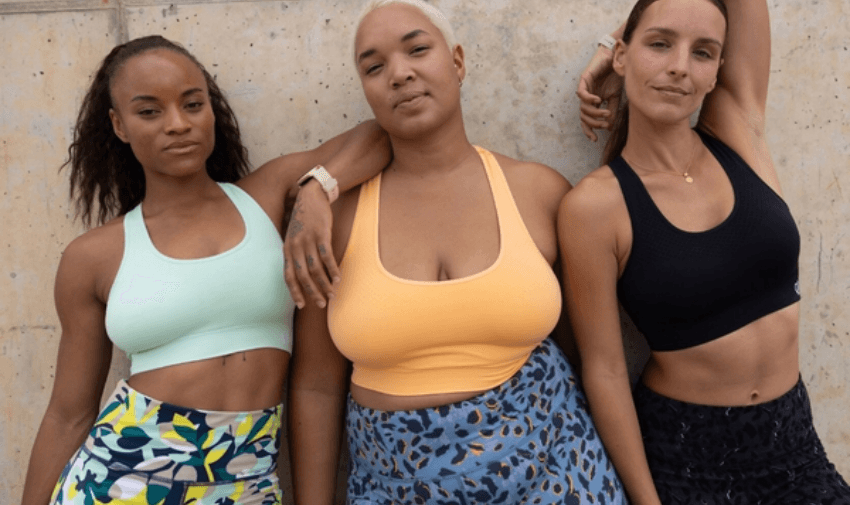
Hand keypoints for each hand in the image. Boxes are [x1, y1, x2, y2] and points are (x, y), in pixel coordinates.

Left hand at [284, 181, 339, 308]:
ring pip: (315, 268)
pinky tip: (338, 278)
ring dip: (324, 284)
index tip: (302, 305)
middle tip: (321, 304)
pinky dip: (333, 269)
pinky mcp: (321, 234)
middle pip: (303, 276)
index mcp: (287, 249)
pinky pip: (327, 256)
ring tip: (332, 294)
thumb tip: (299, 273)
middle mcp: (295, 246)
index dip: (294, 292)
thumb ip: (294, 254)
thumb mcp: (292, 236)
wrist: (311, 196)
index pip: (288, 276)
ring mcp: (308, 240)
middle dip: (312, 292)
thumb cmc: (303, 219)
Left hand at [577, 46, 622, 141]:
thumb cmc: (615, 75)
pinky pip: (582, 93)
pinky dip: (589, 99)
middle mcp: (587, 97)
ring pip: (583, 108)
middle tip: (605, 125)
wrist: (617, 57)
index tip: (595, 140)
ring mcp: (584, 88)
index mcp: (593, 102)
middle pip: (583, 117)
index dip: (589, 130)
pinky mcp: (584, 79)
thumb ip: (612, 111)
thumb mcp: (615, 96)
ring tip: (606, 113)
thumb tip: (609, 128)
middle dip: (593, 124)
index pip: (586, 120)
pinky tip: (598, 101)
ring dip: (595, 114)